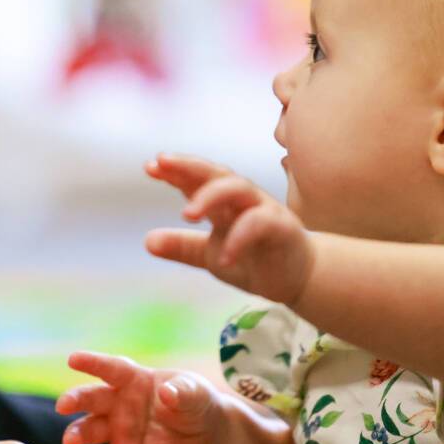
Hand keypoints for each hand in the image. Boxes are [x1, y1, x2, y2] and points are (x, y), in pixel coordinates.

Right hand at [57, 351, 224, 443]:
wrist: (205, 439)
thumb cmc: (195, 403)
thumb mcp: (195, 392)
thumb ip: (182, 391)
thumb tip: (166, 393)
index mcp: (133, 379)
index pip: (110, 368)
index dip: (92, 363)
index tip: (73, 359)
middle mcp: (119, 404)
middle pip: (91, 399)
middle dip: (74, 400)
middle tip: (62, 406)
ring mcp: (118, 432)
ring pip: (90, 431)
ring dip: (77, 435)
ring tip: (70, 443)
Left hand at [144, 153, 313, 304]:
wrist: (297, 279)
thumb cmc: (253, 258)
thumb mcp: (210, 255)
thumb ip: (182, 246)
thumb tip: (147, 241)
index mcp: (223, 202)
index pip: (196, 179)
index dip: (174, 170)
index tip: (149, 167)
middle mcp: (242, 198)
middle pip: (215, 173)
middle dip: (188, 165)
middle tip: (161, 164)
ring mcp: (264, 209)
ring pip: (238, 188)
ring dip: (210, 196)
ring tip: (186, 214)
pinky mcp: (282, 227)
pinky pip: (259, 224)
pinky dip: (240, 238)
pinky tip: (225, 259)